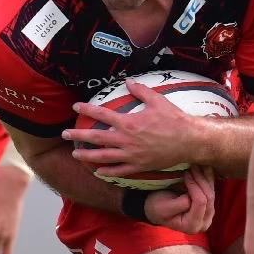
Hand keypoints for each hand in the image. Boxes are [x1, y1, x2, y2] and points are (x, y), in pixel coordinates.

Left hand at [64, 80, 194, 175]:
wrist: (189, 141)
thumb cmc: (174, 119)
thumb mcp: (157, 100)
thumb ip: (140, 90)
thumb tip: (128, 81)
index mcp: (129, 123)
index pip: (102, 114)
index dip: (87, 109)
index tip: (76, 106)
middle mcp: (126, 140)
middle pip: (96, 138)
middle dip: (78, 135)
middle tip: (64, 134)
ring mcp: (131, 156)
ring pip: (103, 157)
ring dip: (87, 156)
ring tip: (75, 154)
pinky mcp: (139, 166)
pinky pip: (119, 171)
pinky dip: (107, 171)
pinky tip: (98, 171)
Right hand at [142, 165, 216, 233]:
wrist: (157, 208)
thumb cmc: (157, 208)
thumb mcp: (163, 207)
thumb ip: (179, 204)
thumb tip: (190, 195)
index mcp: (191, 225)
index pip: (200, 203)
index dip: (195, 186)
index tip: (185, 174)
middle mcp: (203, 223)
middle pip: (209, 198)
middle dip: (201, 180)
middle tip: (192, 166)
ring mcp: (208, 215)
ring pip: (212, 193)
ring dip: (205, 177)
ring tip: (198, 164)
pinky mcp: (209, 206)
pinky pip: (212, 190)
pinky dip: (208, 178)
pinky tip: (205, 167)